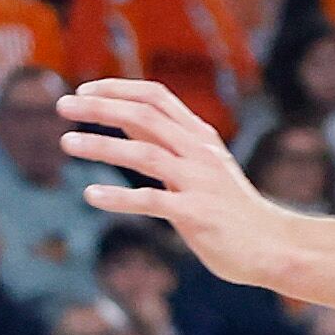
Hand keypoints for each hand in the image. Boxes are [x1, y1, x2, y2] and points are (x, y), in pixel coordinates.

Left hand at [57, 78, 292, 286]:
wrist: (272, 246)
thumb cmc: (229, 207)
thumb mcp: (199, 165)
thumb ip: (163, 142)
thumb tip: (122, 118)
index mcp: (199, 136)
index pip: (156, 96)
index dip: (118, 89)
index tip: (83, 90)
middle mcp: (199, 152)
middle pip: (145, 116)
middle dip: (101, 108)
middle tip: (61, 105)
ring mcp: (199, 182)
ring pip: (145, 154)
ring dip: (102, 146)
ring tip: (65, 142)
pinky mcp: (196, 215)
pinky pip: (152, 202)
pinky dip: (119, 198)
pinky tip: (90, 196)